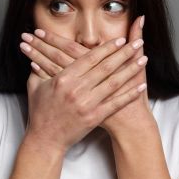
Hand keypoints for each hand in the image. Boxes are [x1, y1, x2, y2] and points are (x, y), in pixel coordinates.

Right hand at [22, 31, 146, 152]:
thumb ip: (39, 69)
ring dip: (130, 70)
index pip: (90, 58)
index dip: (107, 48)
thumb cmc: (39, 112)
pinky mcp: (94, 117)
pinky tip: (141, 86)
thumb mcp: (35, 87)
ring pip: (113, 83)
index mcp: (63, 79)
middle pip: (106, 67)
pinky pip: (116, 103)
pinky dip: (129, 94)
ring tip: (143, 59)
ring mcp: (87, 104)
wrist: (45, 139)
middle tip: (138, 43)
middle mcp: (77, 89)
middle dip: (124, 53)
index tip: (120, 39)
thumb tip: (39, 53)